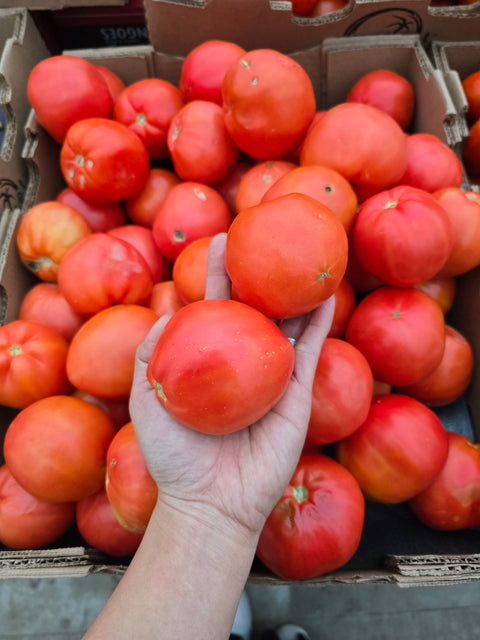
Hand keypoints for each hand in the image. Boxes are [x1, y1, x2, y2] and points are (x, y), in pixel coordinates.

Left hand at [129, 232, 334, 541]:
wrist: (210, 501)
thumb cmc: (174, 455)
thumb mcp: (148, 399)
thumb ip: (151, 354)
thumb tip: (165, 312)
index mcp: (208, 358)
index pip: (215, 304)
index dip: (218, 272)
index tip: (220, 239)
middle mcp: (242, 360)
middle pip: (254, 305)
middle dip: (258, 270)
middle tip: (262, 232)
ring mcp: (272, 374)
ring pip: (287, 322)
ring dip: (294, 289)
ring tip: (302, 253)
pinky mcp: (297, 392)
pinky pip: (311, 350)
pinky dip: (319, 322)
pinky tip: (322, 294)